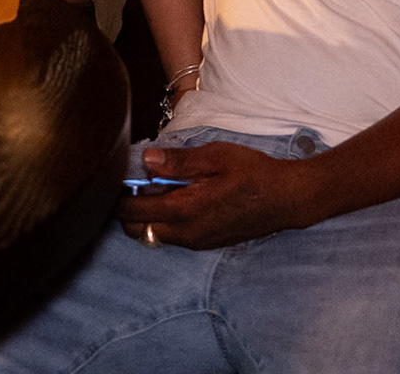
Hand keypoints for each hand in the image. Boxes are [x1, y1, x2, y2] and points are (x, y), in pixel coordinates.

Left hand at [117, 142, 320, 249]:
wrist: (286, 199)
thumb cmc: (253, 173)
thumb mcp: (216, 157)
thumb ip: (178, 161)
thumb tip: (146, 160)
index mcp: (184, 210)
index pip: (133, 210)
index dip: (117, 195)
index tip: (113, 175)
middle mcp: (185, 233)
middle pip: (136, 228)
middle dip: (127, 208)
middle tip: (134, 180)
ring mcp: (195, 242)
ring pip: (153, 234)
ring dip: (145, 214)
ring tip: (157, 186)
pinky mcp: (204, 243)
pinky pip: (171, 236)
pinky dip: (163, 220)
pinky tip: (177, 196)